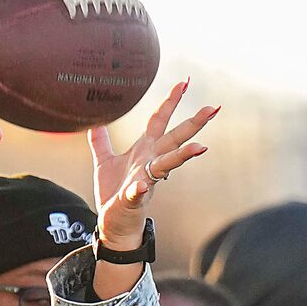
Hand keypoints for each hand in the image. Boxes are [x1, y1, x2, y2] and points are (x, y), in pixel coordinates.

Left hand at [90, 81, 218, 249]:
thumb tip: (93, 121)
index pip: (159, 120)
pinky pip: (138, 192)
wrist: (112, 223)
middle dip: (193, 124)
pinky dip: (140, 188)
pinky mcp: (134, 199)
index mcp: (144, 150)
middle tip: (213, 109)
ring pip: (167, 164)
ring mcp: (145, 180)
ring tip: (200, 147)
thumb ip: (100, 141)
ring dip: (183, 155)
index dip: (171, 101)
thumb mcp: (104, 161)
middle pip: (174, 138)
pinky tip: (142, 185)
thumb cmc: (113, 192)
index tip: (184, 82)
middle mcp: (150, 162)